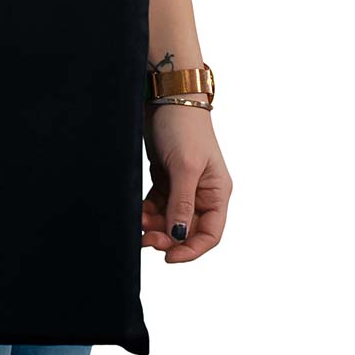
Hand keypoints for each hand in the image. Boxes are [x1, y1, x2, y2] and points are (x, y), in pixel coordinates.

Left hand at [142, 104, 231, 262]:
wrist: (166, 96)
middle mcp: (202, 192)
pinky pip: (157, 205)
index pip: (210, 234)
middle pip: (186, 229)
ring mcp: (183, 185)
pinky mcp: (165, 177)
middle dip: (167, 238)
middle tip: (145, 239)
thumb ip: (182, 203)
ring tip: (138, 223)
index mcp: (217, 192)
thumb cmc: (183, 127)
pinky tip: (137, 213)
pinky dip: (147, 212)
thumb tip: (179, 236)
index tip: (169, 258)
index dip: (191, 250)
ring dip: (154, 226)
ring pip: (169, 219)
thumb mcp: (185, 167)